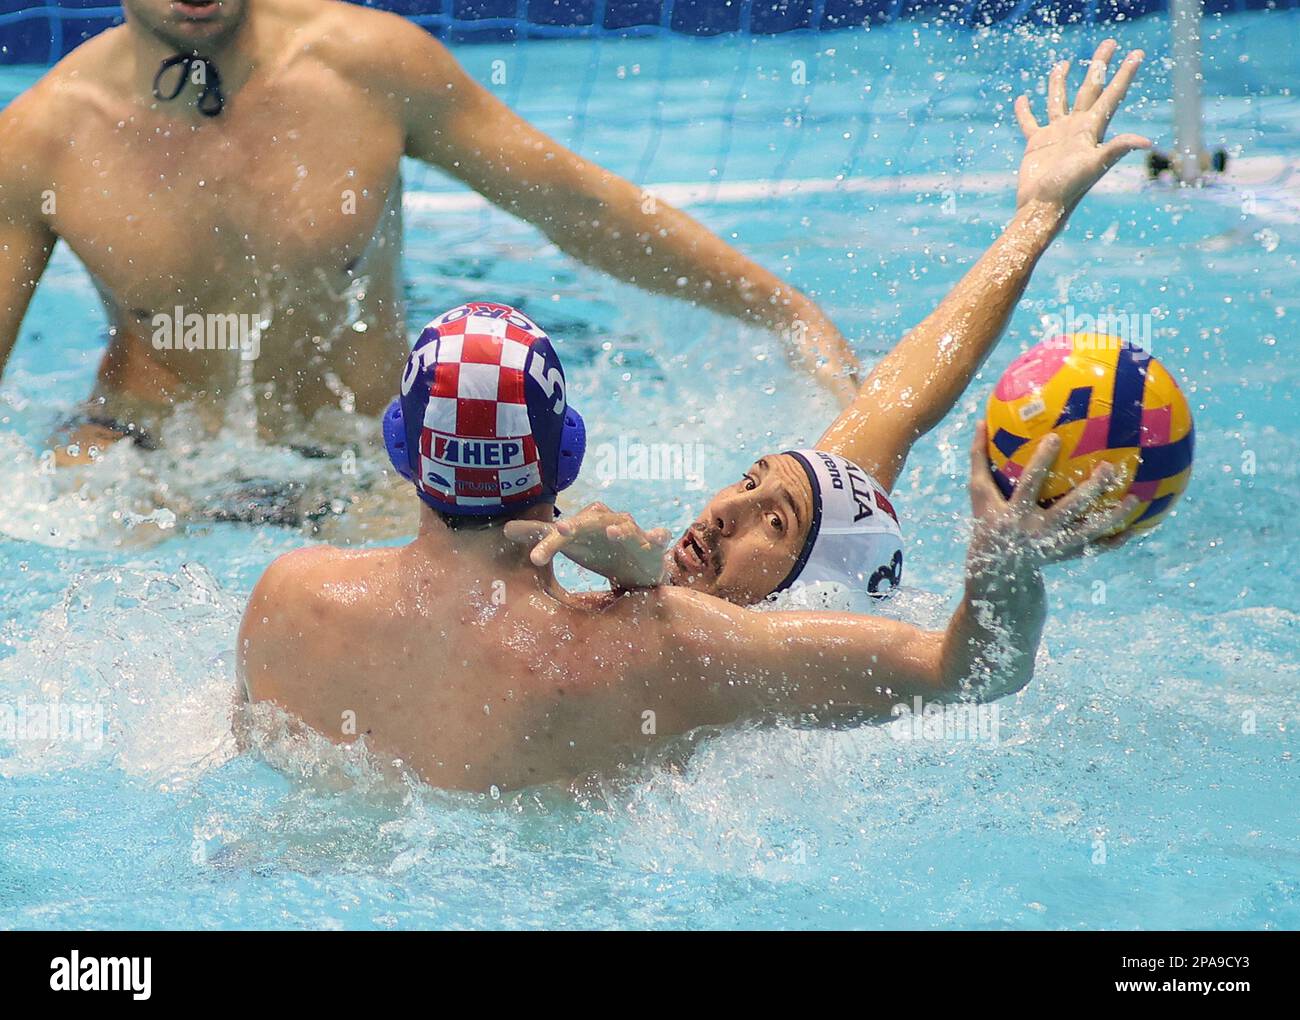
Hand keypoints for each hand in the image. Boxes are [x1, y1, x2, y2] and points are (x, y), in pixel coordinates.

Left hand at [504, 502, 670, 590]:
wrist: (635, 568)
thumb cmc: (598, 551)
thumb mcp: (569, 545)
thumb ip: (540, 536)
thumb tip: (504, 529)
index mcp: (584, 526)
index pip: (563, 531)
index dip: (549, 540)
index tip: (534, 556)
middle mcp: (606, 524)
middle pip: (591, 522)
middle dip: (579, 525)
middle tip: (563, 531)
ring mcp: (631, 533)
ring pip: (625, 526)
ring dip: (620, 528)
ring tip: (613, 533)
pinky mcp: (651, 546)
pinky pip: (657, 538)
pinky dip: (659, 535)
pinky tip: (661, 535)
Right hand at [967, 422, 1137, 571]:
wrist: (996, 571)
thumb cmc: (988, 522)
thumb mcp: (979, 494)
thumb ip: (979, 459)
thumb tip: (979, 422)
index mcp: (1013, 514)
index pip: (1028, 484)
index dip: (1041, 462)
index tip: (1056, 437)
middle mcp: (1036, 531)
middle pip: (1068, 509)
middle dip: (1090, 489)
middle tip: (1109, 467)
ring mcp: (1053, 547)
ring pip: (1088, 532)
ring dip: (1112, 517)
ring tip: (1133, 498)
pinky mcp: (1065, 557)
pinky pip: (1094, 549)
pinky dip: (1114, 541)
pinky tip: (1134, 528)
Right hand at [1014, 39, 1151, 214]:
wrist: (1041, 207)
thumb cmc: (1068, 189)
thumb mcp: (1094, 167)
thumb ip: (1117, 149)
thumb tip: (1147, 141)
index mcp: (1092, 129)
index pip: (1112, 96)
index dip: (1125, 75)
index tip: (1136, 54)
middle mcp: (1077, 128)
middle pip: (1090, 89)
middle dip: (1100, 65)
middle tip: (1109, 42)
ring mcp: (1056, 134)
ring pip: (1060, 100)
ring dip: (1061, 81)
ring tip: (1064, 62)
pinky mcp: (1036, 143)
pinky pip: (1030, 122)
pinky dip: (1025, 111)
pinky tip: (1022, 99)